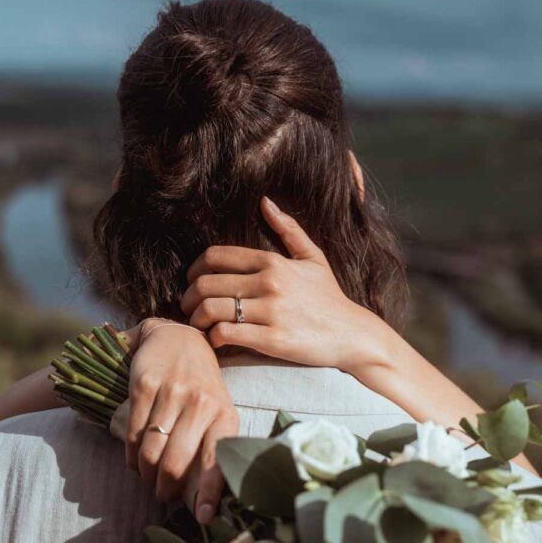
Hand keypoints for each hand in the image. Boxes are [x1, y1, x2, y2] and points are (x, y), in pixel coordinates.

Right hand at [111, 319, 238, 523]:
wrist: (179, 339)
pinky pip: (133, 433)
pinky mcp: (146, 385)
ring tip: (147, 477)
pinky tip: (134, 459)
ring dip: (145, 474)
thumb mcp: (218, 412)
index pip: (217, 460)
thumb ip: (213, 447)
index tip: (202, 518)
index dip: (208, 493)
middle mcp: (201, 403)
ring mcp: (172, 392)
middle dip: (165, 488)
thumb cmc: (202, 387)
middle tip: (162, 495)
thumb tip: (205, 499)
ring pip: (151, 452)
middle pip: (175, 463)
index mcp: (225, 415)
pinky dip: (131, 455)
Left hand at [180, 196, 389, 371]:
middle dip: (189, 297)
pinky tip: (217, 341)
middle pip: (206, 284)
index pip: (216, 256)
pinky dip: (214, 338)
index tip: (192, 282)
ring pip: (212, 309)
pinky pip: (227, 334)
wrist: (353, 335)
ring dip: (197, 319)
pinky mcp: (273, 340)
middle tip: (189, 307)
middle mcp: (270, 283)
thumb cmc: (329, 298)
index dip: (194, 269)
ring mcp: (271, 312)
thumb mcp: (313, 258)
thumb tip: (265, 202)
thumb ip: (288, 229)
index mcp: (273, 261)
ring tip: (200, 325)